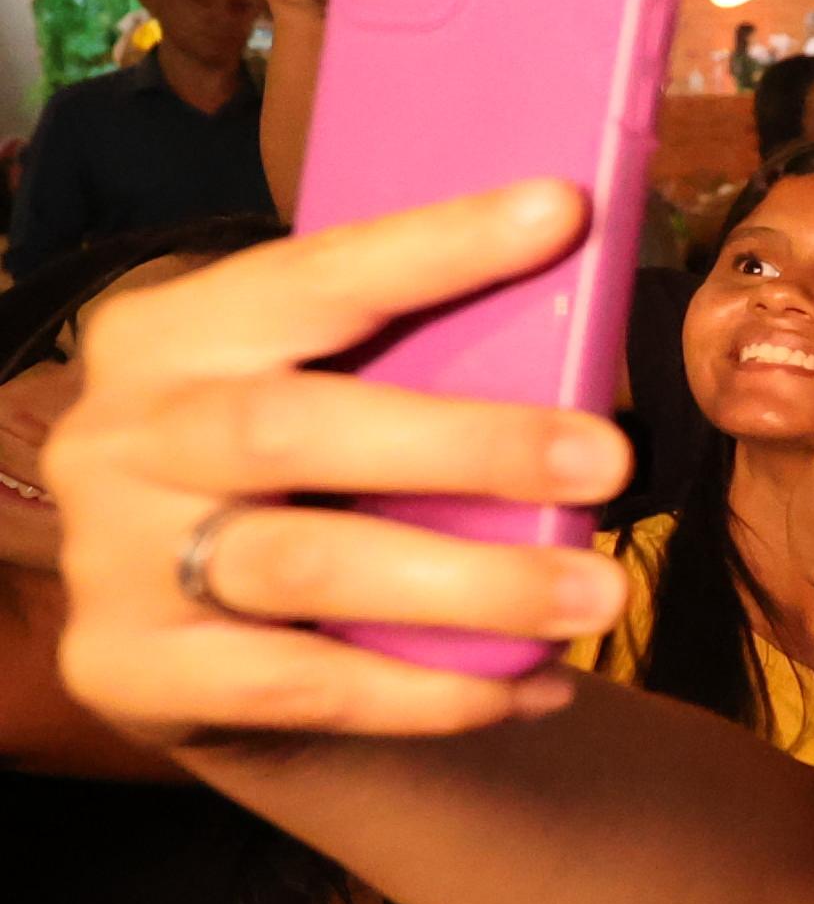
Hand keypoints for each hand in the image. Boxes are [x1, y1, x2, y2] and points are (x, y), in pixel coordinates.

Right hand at [44, 182, 635, 745]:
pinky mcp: (131, 671)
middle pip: (293, 428)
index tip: (563, 213)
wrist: (194, 646)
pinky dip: (431, 690)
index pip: (311, 277)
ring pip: (306, 566)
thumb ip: (415, 365)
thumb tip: (589, 333)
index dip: (436, 247)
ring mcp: (114, 556)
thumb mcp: (329, 399)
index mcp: (170, 333)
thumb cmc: (304, 486)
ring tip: (597, 595)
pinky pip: (303, 684)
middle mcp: (121, 434)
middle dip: (469, 444)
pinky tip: (530, 682)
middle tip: (610, 460)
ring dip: (472, 583)